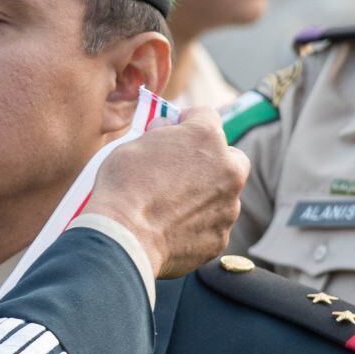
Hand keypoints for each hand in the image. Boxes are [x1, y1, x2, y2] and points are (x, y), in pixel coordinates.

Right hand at [86, 107, 249, 278]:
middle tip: (184, 168)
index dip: (188, 120)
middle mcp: (228, 169)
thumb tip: (164, 130)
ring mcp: (228, 207)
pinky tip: (171, 227)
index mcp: (206, 138)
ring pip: (223, 194)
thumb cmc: (124, 186)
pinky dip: (197, 224)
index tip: (175, 128)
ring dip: (205, 194)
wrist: (125, 238)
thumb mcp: (134, 143)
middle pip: (230, 156)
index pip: (206, 115)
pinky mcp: (220, 237)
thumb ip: (160, 134)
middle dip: (212, 159)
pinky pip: (212, 224)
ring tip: (171, 204)